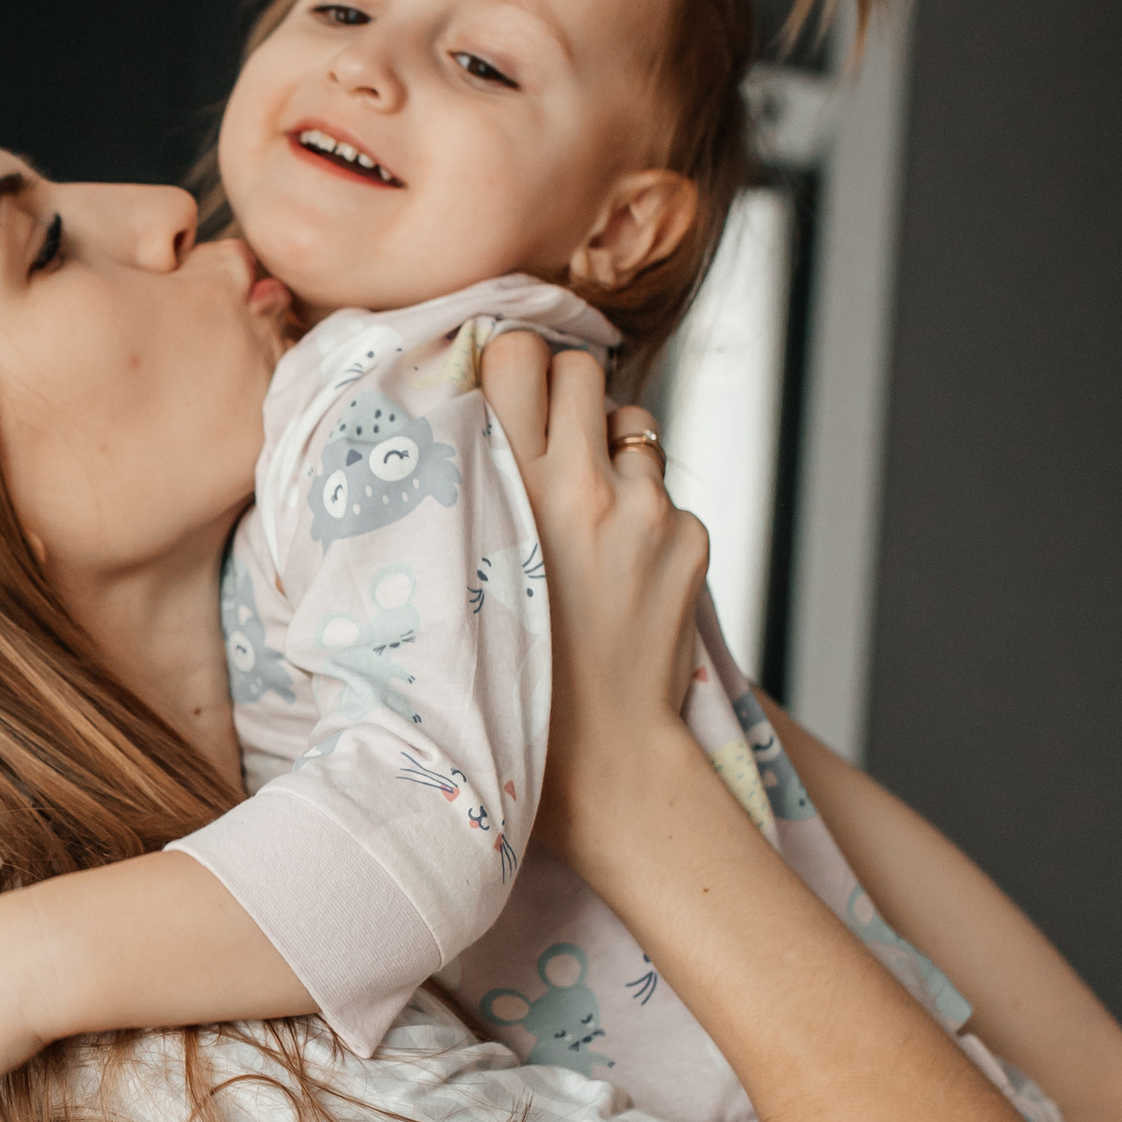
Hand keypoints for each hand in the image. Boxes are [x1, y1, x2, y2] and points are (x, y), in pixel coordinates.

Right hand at [479, 334, 709, 881]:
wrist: (604, 767)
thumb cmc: (506, 692)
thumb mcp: (449, 591)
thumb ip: (448, 510)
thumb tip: (431, 445)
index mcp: (507, 491)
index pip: (515, 354)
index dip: (508, 366)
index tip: (499, 394)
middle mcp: (581, 487)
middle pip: (580, 368)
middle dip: (563, 391)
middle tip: (545, 436)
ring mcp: (645, 512)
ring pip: (631, 424)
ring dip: (608, 452)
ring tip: (584, 513)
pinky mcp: (690, 541)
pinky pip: (664, 494)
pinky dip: (644, 518)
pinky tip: (617, 573)